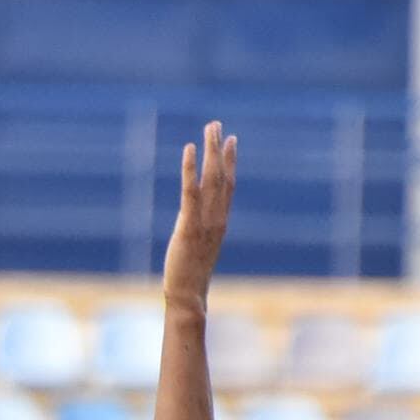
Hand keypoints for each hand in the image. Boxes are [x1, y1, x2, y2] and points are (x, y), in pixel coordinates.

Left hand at [156, 122, 235, 310]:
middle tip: (216, 124)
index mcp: (220, 222)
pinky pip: (191, 192)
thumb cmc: (190, 278)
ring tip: (209, 128)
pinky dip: (191, 169)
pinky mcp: (189, 226)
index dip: (230, 162)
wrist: (188, 296)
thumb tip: (194, 226)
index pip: (228, 186)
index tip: (231, 140)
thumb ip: (200, 233)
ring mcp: (205, 221)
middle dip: (219, 148)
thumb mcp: (199, 250)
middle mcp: (217, 217)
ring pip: (211, 178)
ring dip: (210, 151)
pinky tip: (189, 150)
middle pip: (222, 176)